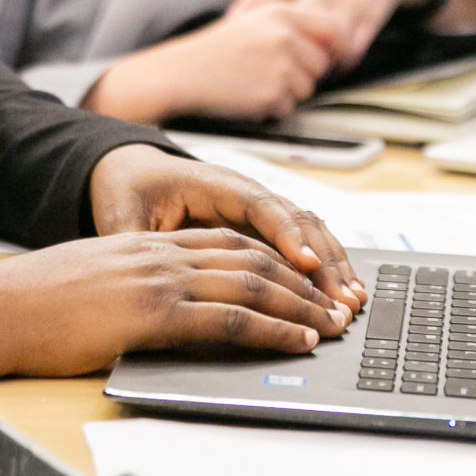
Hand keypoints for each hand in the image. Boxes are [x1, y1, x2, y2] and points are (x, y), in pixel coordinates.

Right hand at [0, 227, 352, 415]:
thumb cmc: (33, 305)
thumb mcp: (94, 283)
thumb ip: (131, 285)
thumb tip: (156, 310)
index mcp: (146, 242)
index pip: (227, 240)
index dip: (274, 257)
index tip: (307, 278)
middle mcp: (160, 252)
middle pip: (251, 255)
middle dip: (303, 279)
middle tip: (339, 301)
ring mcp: (159, 278)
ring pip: (251, 282)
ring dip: (301, 304)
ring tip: (334, 323)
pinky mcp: (153, 310)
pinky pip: (229, 317)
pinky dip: (273, 328)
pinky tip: (298, 339)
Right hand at [85, 2, 343, 122]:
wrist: (181, 73)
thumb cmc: (216, 50)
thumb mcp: (254, 22)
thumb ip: (292, 26)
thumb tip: (333, 40)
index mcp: (282, 14)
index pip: (333, 29)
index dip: (335, 46)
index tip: (332, 56)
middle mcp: (286, 36)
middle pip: (322, 64)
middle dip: (302, 73)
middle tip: (267, 71)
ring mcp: (281, 66)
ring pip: (307, 88)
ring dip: (286, 91)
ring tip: (253, 81)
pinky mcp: (273, 94)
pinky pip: (288, 107)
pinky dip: (271, 107)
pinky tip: (246, 94)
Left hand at [88, 142, 365, 310]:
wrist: (131, 172)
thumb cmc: (130, 190)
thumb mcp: (122, 216)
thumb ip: (136, 244)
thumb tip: (140, 280)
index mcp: (214, 185)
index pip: (260, 207)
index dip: (286, 234)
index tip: (306, 264)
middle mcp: (246, 195)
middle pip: (299, 221)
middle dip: (325, 261)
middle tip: (342, 301)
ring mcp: (260, 210)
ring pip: (311, 233)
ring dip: (334, 266)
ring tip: (352, 302)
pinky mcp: (264, 229)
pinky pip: (304, 244)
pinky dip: (326, 269)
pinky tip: (342, 293)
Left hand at [228, 0, 423, 68]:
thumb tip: (234, 17)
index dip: (247, 14)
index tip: (234, 33)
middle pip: (296, 23)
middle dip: (281, 46)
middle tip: (267, 64)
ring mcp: (345, 6)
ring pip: (324, 43)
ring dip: (311, 63)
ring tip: (299, 76)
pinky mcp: (367, 22)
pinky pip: (350, 53)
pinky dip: (336, 67)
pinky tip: (326, 73)